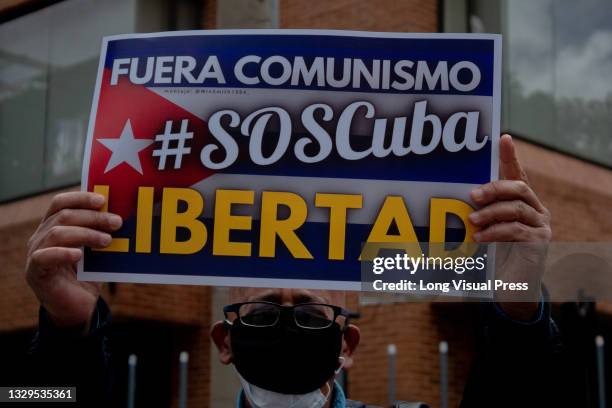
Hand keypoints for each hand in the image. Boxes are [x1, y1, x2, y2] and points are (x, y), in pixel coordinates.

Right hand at [25, 192, 121, 330]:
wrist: (77, 307)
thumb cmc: (87, 275)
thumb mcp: (95, 250)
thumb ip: (101, 233)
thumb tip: (121, 216)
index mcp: (53, 226)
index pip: (60, 202)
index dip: (80, 198)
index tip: (103, 200)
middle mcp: (41, 236)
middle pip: (64, 216)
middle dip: (93, 217)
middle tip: (117, 222)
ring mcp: (36, 253)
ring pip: (57, 233)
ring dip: (86, 233)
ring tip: (107, 240)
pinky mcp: (35, 272)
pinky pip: (44, 257)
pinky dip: (62, 253)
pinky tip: (79, 255)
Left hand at [468, 135, 551, 320]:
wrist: (510, 285)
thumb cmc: (493, 252)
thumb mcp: (484, 228)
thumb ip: (479, 211)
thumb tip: (459, 195)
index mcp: (521, 200)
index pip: (516, 173)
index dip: (510, 156)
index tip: (503, 138)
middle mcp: (535, 209)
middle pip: (517, 187)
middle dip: (493, 188)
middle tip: (473, 195)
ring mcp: (540, 225)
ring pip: (516, 208)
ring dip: (490, 212)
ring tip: (472, 220)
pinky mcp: (539, 242)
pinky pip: (516, 231)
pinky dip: (495, 232)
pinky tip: (480, 237)